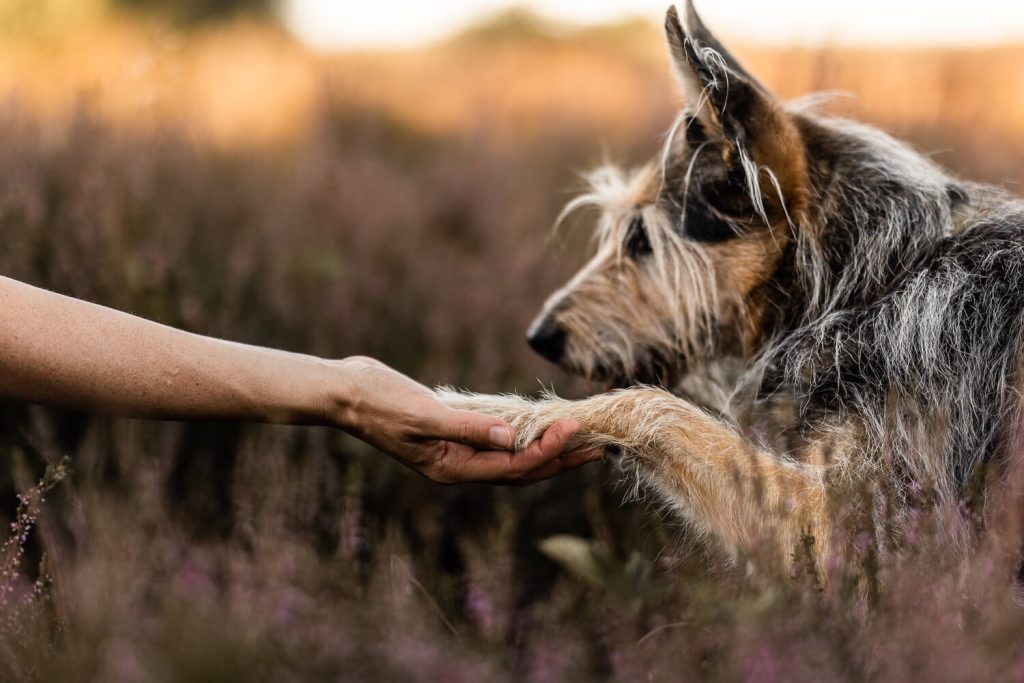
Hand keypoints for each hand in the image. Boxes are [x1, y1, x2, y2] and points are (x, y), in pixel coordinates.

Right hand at [330, 356, 601, 483]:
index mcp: (451, 468)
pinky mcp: (451, 431)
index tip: (574, 428)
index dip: (547, 451)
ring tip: (579, 435)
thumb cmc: (380, 402)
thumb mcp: (424, 414)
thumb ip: (469, 427)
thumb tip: (513, 438)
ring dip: (545, 446)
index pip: (513, 467)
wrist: (346, 392)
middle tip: (598, 446)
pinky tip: (537, 421)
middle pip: (521, 469)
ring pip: (511, 455)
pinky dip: (521, 432)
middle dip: (560, 458)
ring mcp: (454, 450)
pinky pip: (496, 438)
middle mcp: (457, 465)